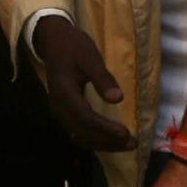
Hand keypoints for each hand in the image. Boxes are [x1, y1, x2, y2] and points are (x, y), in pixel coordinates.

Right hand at [32, 15, 134, 151]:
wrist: (52, 41)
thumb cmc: (73, 46)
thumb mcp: (90, 57)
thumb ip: (102, 78)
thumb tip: (119, 99)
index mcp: (64, 92)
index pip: (85, 117)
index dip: (105, 129)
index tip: (126, 133)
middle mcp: (59, 107)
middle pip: (83, 133)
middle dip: (108, 141)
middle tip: (133, 143)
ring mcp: (60, 112)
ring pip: (80, 136)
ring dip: (103, 143)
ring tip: (126, 144)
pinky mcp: (64, 112)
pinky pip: (78, 132)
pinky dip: (95, 139)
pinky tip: (110, 139)